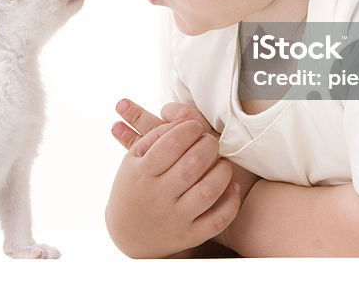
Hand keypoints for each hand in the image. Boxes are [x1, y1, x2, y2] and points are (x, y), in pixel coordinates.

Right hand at [104, 100, 240, 257]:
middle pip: (193, 165)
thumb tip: (182, 122)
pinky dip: (230, 202)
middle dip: (209, 145)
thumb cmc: (135, 186)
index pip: (171, 144)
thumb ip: (155, 136)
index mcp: (143, 173)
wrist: (128, 232)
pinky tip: (231, 187)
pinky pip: (217, 221)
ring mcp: (176, 218)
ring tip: (222, 162)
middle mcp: (159, 196)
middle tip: (211, 141)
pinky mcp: (190, 236)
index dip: (188, 129)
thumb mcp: (133, 158)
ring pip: (208, 192)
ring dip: (222, 171)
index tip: (195, 127)